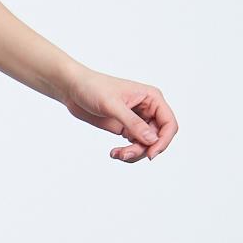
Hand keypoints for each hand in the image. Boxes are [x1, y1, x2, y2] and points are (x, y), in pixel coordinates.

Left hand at [60, 67, 177, 162]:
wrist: (73, 89)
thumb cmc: (93, 87)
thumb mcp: (113, 105)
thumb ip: (133, 123)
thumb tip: (152, 139)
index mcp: (152, 98)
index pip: (169, 123)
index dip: (164, 141)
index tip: (150, 154)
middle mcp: (148, 109)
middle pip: (158, 138)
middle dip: (144, 149)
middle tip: (125, 154)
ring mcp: (137, 120)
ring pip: (146, 144)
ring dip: (134, 153)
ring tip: (117, 154)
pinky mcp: (126, 128)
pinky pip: (134, 145)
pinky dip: (126, 152)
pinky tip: (114, 153)